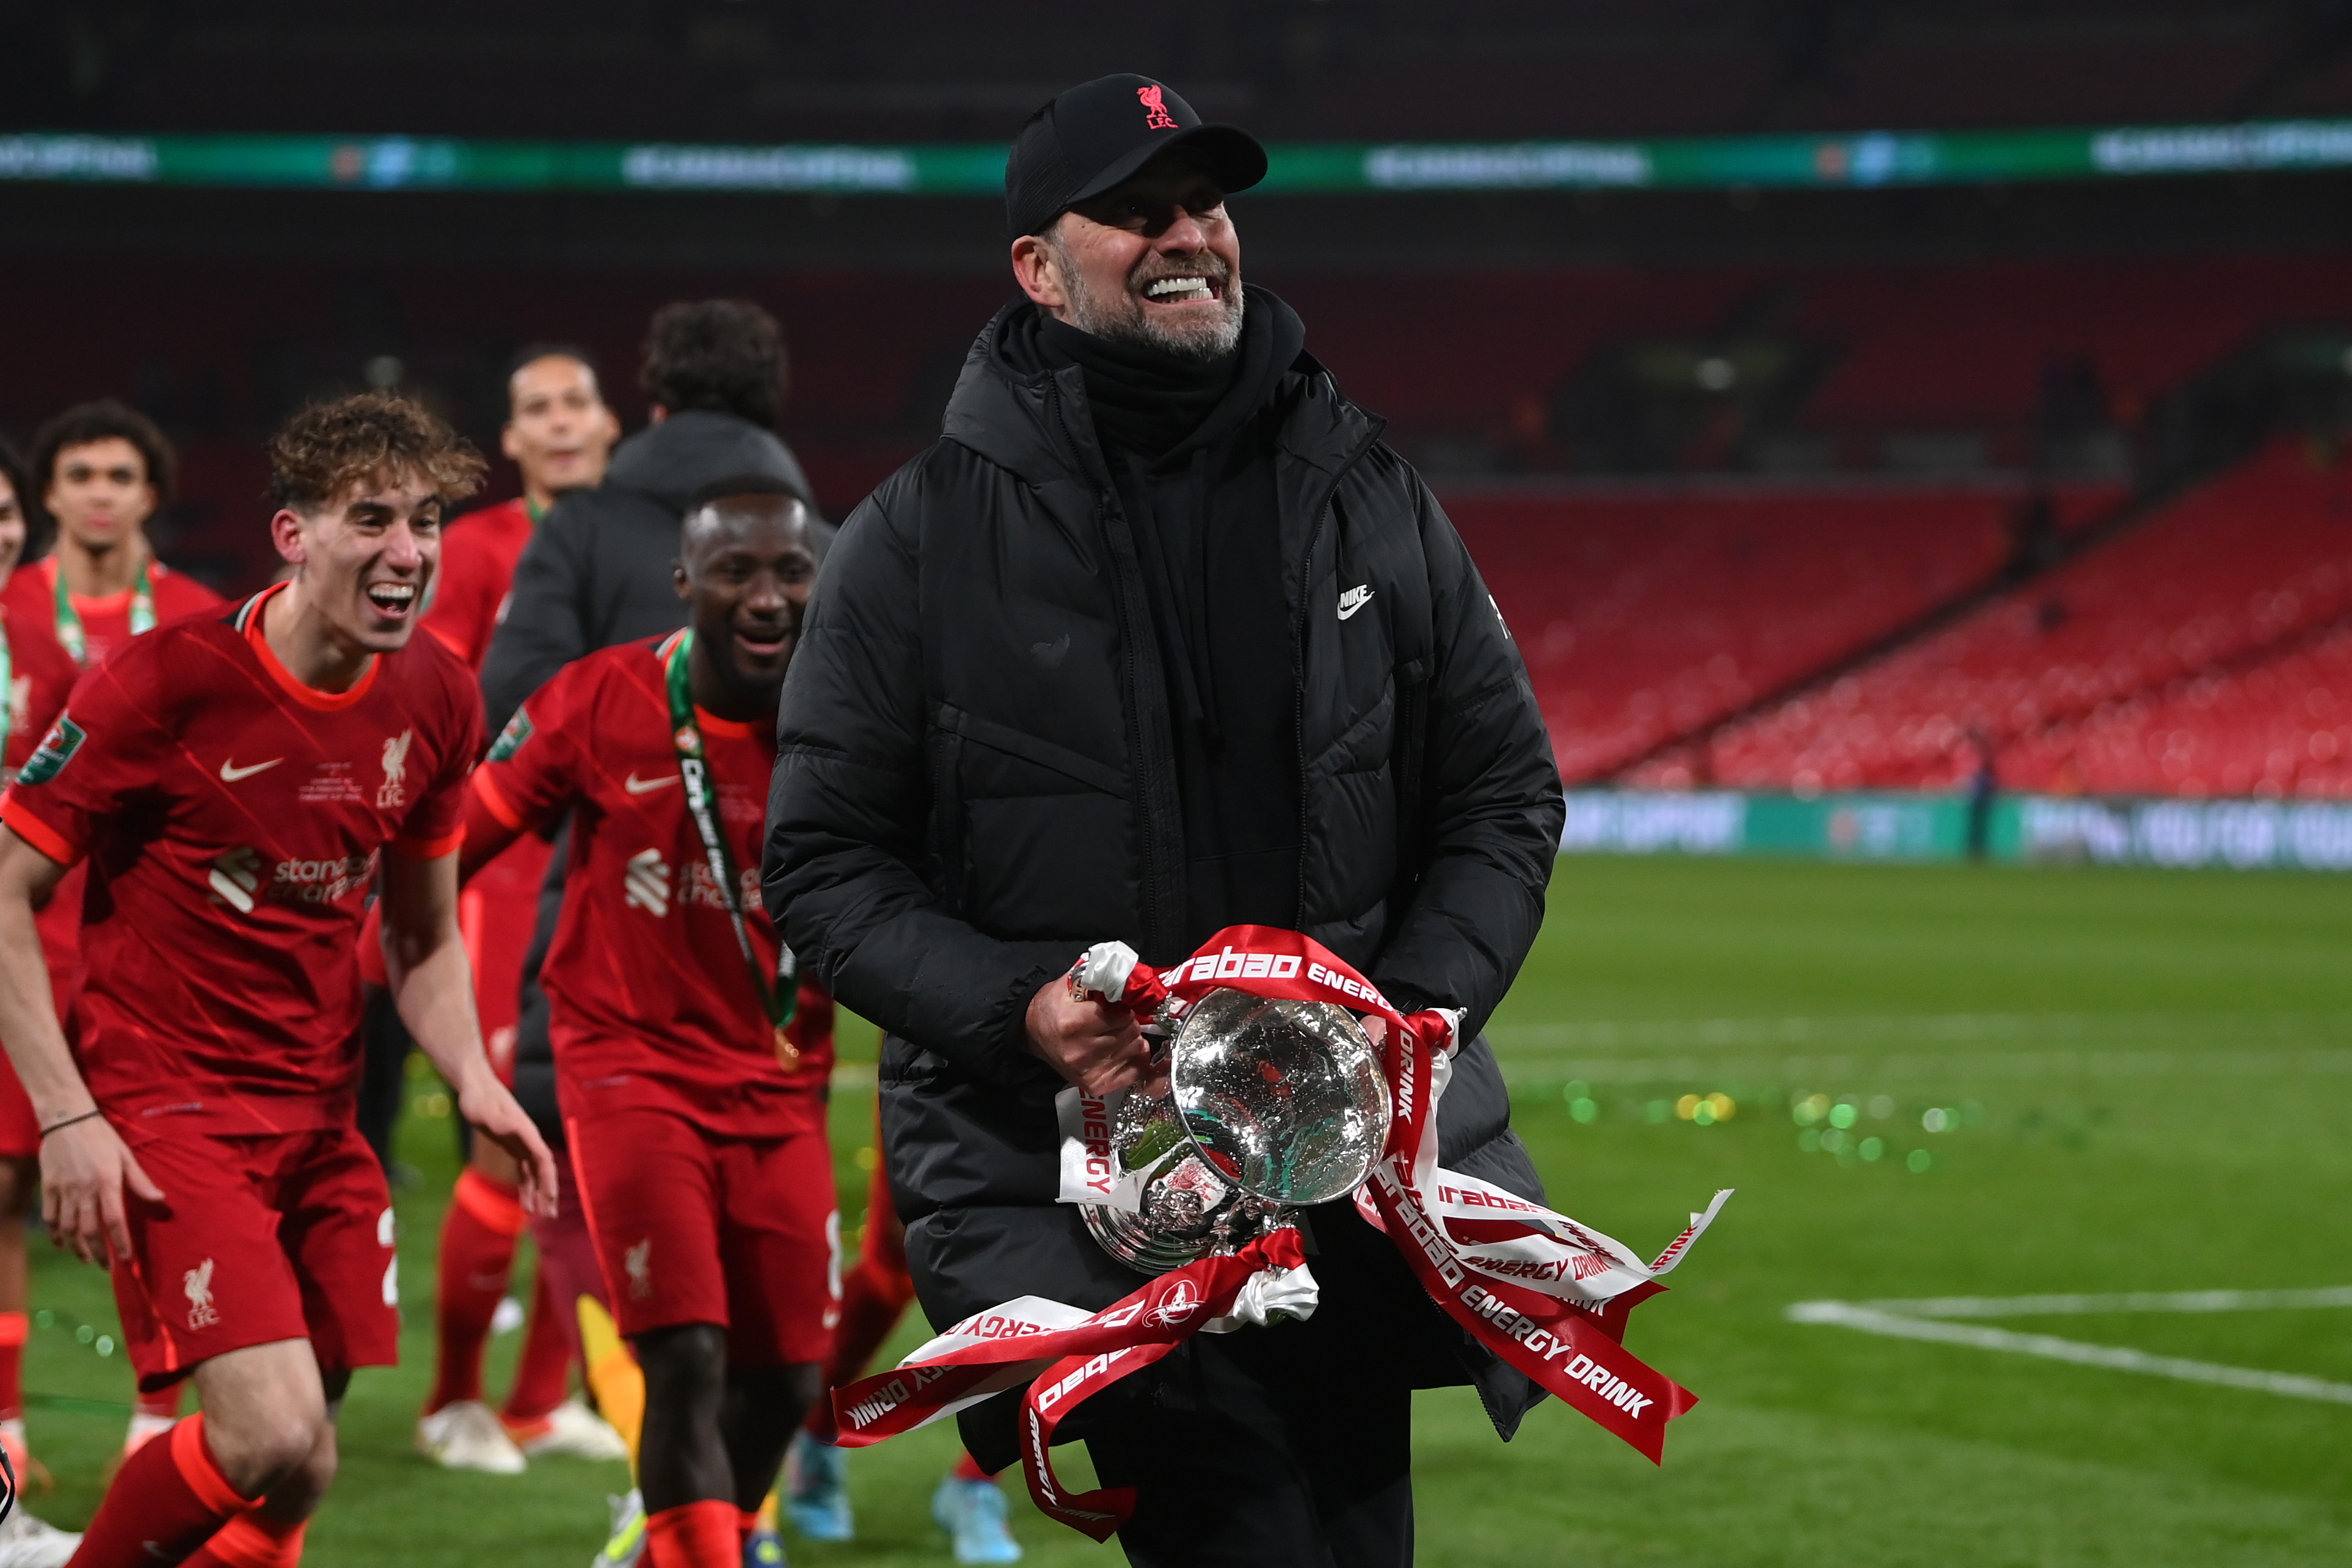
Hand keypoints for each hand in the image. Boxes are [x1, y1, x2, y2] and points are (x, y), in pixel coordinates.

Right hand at [40, 1115, 162, 1266]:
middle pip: (89, 1230)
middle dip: (98, 1252)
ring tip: (87, 1259)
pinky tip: (62, 1243)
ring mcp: (63, 1190)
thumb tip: (161, 1200)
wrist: (67, 1119)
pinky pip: (50, 1217)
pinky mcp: (47, 1187)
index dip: (120, 1242)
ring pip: (68, 1228)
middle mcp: (84, 1189)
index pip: (114, 1220)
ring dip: (77, 1247)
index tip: (127, 1260)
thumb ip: (140, 1181)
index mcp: (107, 1182)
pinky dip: (55, 1234)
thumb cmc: (102, 1137)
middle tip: (106, 1267)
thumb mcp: (126, 1156)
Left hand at [456, 1076, 559, 1218]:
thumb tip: (514, 1127)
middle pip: (543, 1170)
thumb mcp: (485, 1110)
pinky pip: (524, 1172)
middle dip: (548, 1193)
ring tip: (540, 1216)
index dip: (548, 1180)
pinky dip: (527, 1188)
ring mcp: (522, 1144)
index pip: (543, 1160)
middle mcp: (528, 1140)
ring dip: (539, 1194)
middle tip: (549, 1216)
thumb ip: (500, 1120)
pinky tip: (526, 1205)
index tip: (549, 1199)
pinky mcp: (514, 1147)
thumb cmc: (478, 1099)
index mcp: (526, 1132)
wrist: (475, 1088)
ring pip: (535, 1173)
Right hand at [1025, 978, 1157, 1096]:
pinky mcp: (1096, 1086)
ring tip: (1114, 1033)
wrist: (1033, 1033)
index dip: (1122, 1007)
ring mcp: (1088, 1072)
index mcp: (1074, 1023)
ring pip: (1136, 1049)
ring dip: (1131, 1039)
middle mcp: (1081, 1051)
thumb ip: (1100, 979)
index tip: (1115, 1006)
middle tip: (1115, 1019)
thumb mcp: (1072, 984)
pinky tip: (1122, 1049)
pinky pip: (1136, 1071)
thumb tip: (1131, 980)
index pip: (1122, 1014)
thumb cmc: (1055, 1006)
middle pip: (1130, 1031)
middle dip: (1127, 1021)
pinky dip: (1135, 1058)